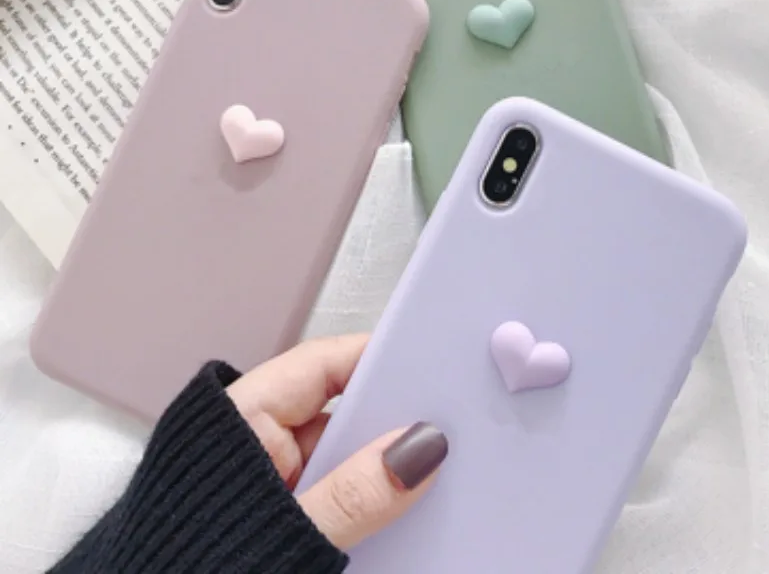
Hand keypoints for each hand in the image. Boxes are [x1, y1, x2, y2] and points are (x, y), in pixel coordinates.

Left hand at [226, 335, 448, 549]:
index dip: (376, 357)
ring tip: (430, 481)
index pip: (322, 365)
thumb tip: (418, 450)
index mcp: (244, 419)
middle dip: (389, 422)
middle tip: (445, 432)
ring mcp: (273, 477)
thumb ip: (353, 496)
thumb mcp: (288, 534)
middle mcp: (260, 439)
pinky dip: (367, 501)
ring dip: (381, 470)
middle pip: (340, 410)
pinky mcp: (285, 511)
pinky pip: (338, 491)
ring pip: (344, 455)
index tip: (429, 362)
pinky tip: (399, 516)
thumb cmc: (182, 571)